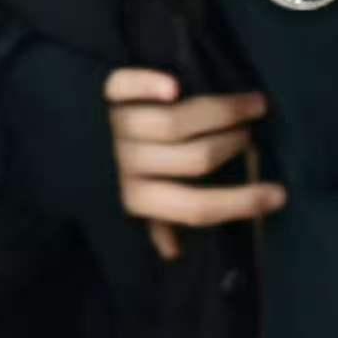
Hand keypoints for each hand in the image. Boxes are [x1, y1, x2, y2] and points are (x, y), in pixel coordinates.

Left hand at [103, 67, 286, 262]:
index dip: (240, 204)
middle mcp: (128, 164)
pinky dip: (149, 83)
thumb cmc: (101, 174)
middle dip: (233, 144)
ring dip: (217, 111)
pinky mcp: (104, 92)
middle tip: (253, 132)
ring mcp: (116, 125)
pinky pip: (125, 86)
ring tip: (244, 106)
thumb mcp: (127, 205)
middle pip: (195, 157)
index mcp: (138, 199)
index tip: (279, 194)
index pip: (196, 208)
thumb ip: (155, 222)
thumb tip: (175, 254)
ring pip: (173, 121)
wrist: (57, 129)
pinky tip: (174, 85)